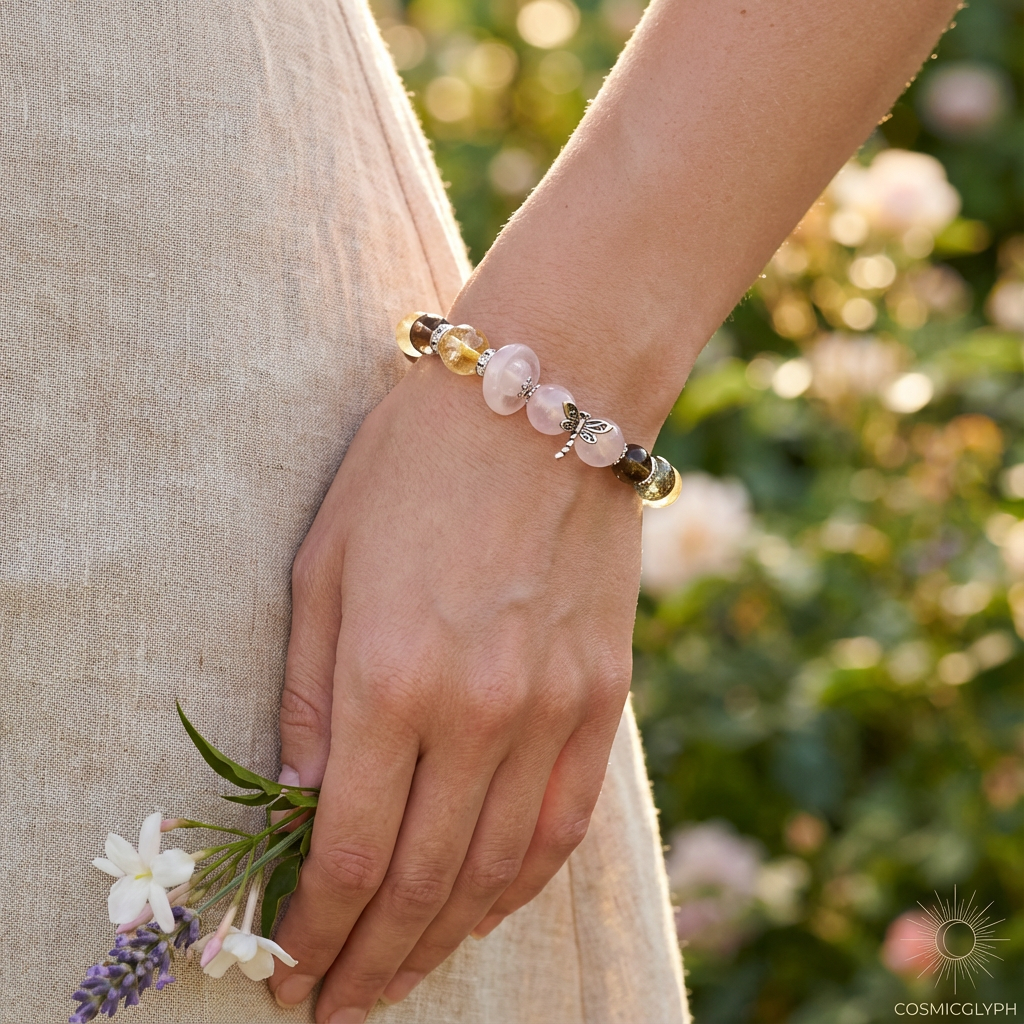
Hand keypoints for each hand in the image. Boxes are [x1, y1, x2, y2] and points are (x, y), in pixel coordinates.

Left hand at [267, 352, 641, 1021]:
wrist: (542, 399)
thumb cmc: (413, 467)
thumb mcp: (324, 566)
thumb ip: (311, 697)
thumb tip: (300, 804)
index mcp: (391, 679)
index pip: (348, 852)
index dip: (315, 932)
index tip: (292, 975)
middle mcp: (479, 712)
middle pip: (422, 881)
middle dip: (371, 959)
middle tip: (339, 1002)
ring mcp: (554, 709)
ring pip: (496, 871)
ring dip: (442, 938)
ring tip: (402, 972)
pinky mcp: (605, 696)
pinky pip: (563, 824)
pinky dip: (519, 884)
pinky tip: (486, 909)